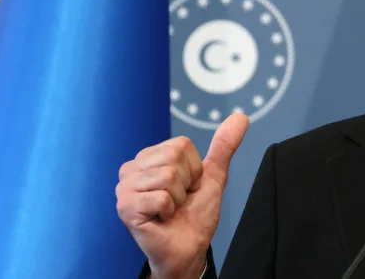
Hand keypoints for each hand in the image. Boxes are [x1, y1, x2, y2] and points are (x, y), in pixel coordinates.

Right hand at [116, 113, 249, 278]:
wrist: (189, 247)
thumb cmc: (195, 214)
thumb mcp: (212, 176)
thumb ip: (223, 146)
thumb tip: (240, 116)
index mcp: (147, 158)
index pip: (181, 144)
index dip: (194, 168)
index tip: (188, 187)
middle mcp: (130, 170)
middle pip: (173, 157)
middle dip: (186, 182)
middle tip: (179, 200)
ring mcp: (124, 189)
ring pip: (168, 176)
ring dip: (179, 198)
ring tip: (170, 210)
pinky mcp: (125, 208)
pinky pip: (162, 197)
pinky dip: (170, 210)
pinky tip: (161, 219)